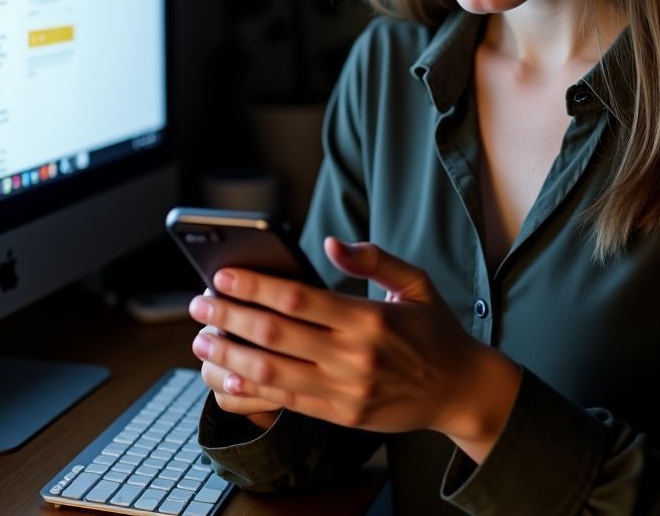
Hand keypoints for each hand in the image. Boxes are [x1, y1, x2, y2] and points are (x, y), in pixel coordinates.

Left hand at [189, 238, 520, 460]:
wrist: (460, 389)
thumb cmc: (435, 330)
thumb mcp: (415, 281)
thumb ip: (373, 257)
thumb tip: (331, 242)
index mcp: (370, 318)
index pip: (298, 298)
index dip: (255, 286)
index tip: (223, 275)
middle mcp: (354, 356)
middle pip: (274, 335)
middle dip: (229, 316)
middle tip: (199, 303)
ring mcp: (345, 391)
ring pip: (271, 373)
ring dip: (228, 356)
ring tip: (201, 340)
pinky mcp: (341, 417)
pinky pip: (285, 403)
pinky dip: (248, 392)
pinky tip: (224, 378)